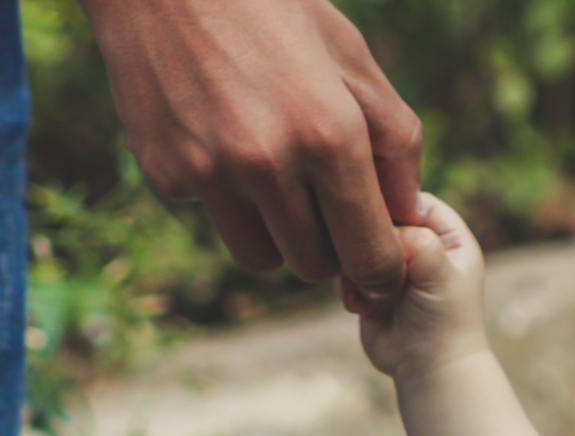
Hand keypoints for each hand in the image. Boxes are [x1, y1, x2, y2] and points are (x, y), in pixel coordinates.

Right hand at [82, 0, 422, 317]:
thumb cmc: (272, 7)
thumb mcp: (350, 55)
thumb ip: (394, 140)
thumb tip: (409, 214)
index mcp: (330, 134)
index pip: (371, 256)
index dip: (382, 270)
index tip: (381, 261)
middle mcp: (269, 162)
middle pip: (316, 267)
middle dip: (329, 248)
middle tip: (325, 207)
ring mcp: (209, 172)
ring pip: (262, 258)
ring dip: (276, 235)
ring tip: (275, 178)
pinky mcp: (164, 173)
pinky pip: (212, 218)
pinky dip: (224, 197)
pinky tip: (219, 138)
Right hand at [352, 194, 489, 381]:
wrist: (428, 370)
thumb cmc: (444, 323)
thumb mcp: (438, 271)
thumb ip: (414, 237)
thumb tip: (376, 220)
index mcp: (448, 234)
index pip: (410, 197)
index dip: (391, 204)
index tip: (376, 222)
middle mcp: (420, 244)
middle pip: (378, 216)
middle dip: (369, 240)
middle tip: (376, 267)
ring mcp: (392, 264)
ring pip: (355, 242)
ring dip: (356, 266)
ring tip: (371, 294)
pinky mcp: (368, 283)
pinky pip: (344, 268)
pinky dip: (349, 286)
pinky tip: (362, 307)